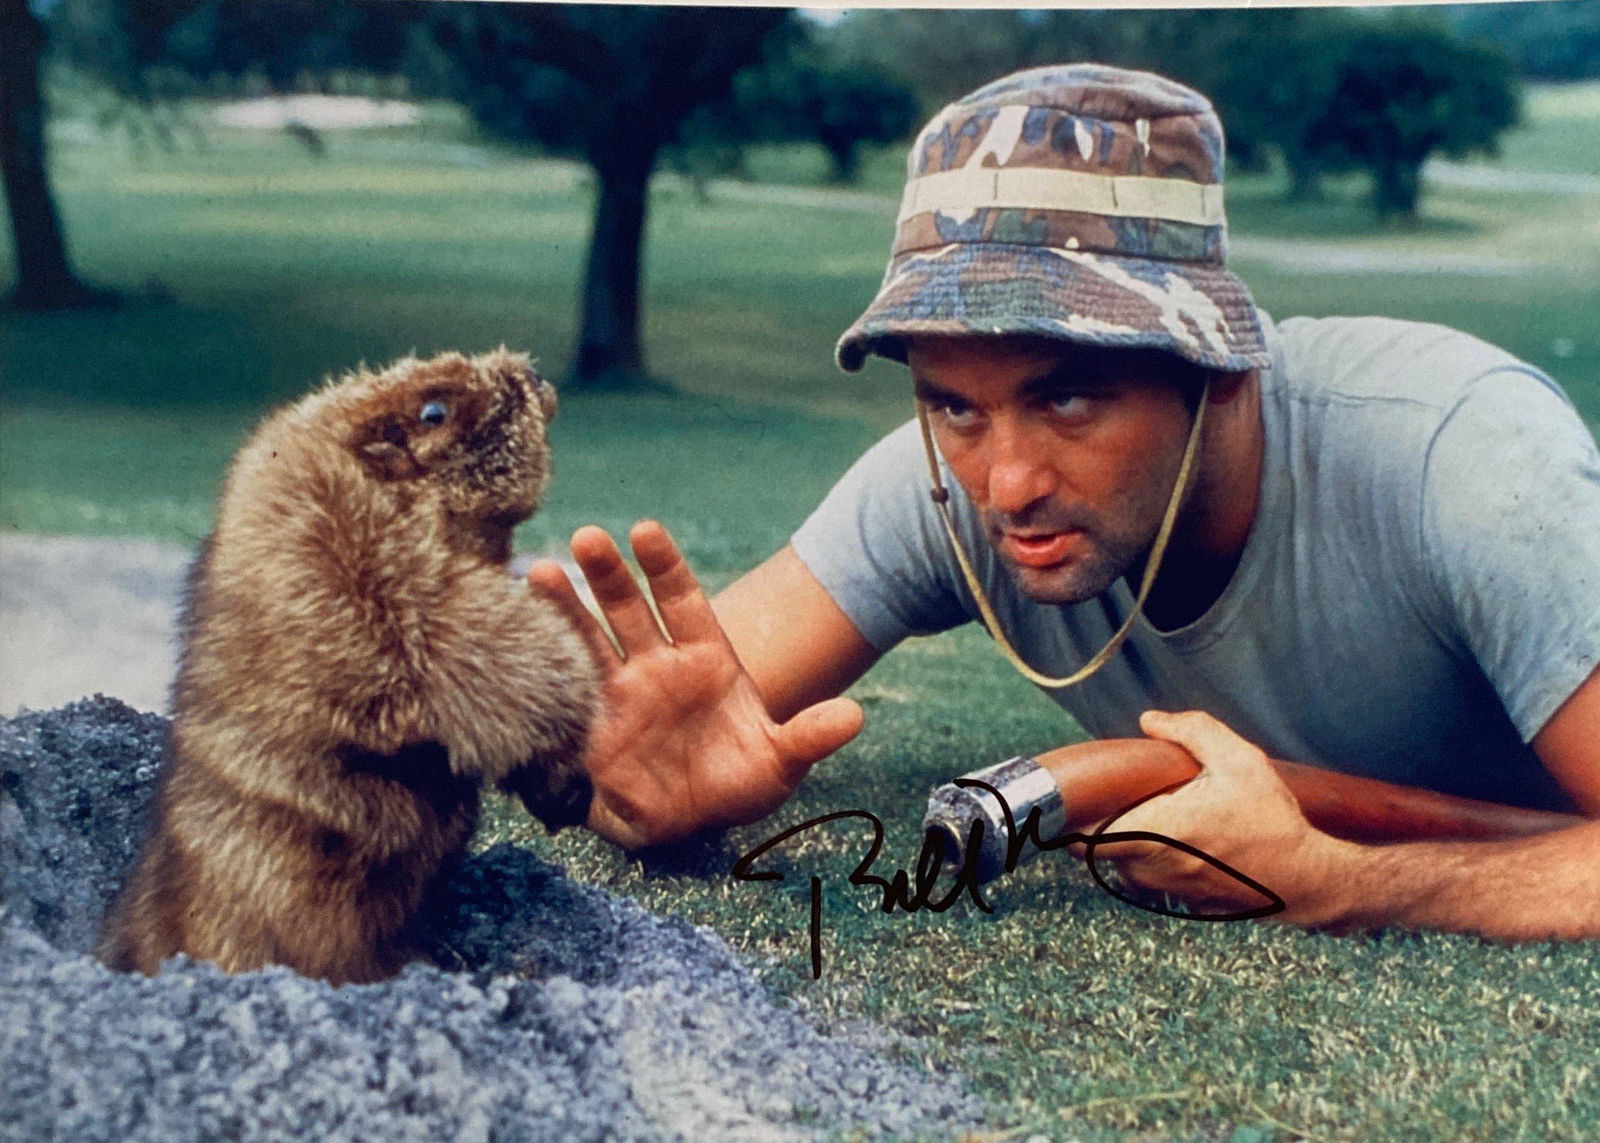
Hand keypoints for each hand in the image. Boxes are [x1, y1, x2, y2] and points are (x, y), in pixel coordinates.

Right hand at [527, 521, 863, 849]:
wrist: (689, 823)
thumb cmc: (736, 783)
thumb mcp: (779, 763)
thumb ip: (808, 737)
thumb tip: (854, 716)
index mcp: (705, 657)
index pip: (683, 599)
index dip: (664, 566)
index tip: (645, 531)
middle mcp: (658, 661)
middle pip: (630, 606)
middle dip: (609, 573)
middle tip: (588, 538)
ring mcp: (620, 687)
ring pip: (589, 636)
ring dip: (566, 605)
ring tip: (540, 572)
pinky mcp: (589, 720)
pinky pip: (564, 682)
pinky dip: (543, 657)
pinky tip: (516, 627)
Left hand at [1094, 710, 1340, 922]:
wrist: (1306, 879)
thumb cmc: (1272, 820)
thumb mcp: (1240, 761)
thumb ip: (1193, 731)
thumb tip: (1150, 720)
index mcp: (1159, 831)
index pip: (1085, 841)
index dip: (1069, 824)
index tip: (1074, 801)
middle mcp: (1155, 868)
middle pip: (1098, 850)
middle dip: (1102, 823)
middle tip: (1119, 796)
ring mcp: (1167, 891)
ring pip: (1123, 866)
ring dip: (1127, 842)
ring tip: (1154, 814)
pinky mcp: (1182, 903)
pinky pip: (1151, 878)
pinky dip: (1152, 860)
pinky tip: (1180, 838)